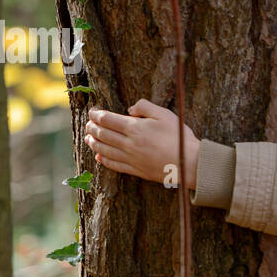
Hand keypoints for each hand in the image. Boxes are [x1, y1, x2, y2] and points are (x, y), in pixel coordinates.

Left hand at [84, 99, 199, 187]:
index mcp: (135, 128)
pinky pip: (114, 165)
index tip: (92, 112)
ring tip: (88, 138)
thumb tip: (130, 109)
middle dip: (92, 128)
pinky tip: (99, 157)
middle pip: (103, 134)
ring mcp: (131, 158)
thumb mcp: (165, 114)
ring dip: (94, 143)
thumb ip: (145, 106)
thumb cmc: (179, 137)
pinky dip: (104, 160)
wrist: (188, 163)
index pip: (107, 119)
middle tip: (88, 124)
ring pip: (105, 150)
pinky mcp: (136, 170)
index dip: (96, 115)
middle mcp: (129, 143)